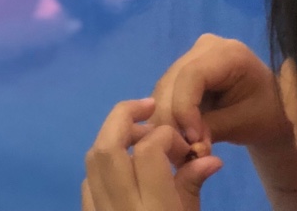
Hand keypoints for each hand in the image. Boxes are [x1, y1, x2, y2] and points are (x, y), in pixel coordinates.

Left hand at [83, 98, 220, 210]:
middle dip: (125, 116)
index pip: (148, 152)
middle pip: (106, 147)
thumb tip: (208, 157)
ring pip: (92, 162)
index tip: (181, 145)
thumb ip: (192, 189)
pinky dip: (104, 168)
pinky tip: (125, 170)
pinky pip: (88, 187)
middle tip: (150, 107)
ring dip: (114, 138)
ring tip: (140, 136)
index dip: (164, 135)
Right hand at [151, 35, 288, 150]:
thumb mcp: (244, 123)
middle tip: (182, 153)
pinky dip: (167, 118)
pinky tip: (176, 139)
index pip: (192, 75)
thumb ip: (212, 129)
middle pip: (172, 81)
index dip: (184, 109)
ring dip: (166, 121)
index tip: (191, 142)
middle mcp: (205, 47)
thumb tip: (187, 144)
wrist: (270, 108)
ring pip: (163, 89)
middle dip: (171, 119)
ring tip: (180, 150)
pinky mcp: (184, 71)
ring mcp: (192, 56)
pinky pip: (166, 94)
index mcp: (228, 53)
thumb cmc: (265, 113)